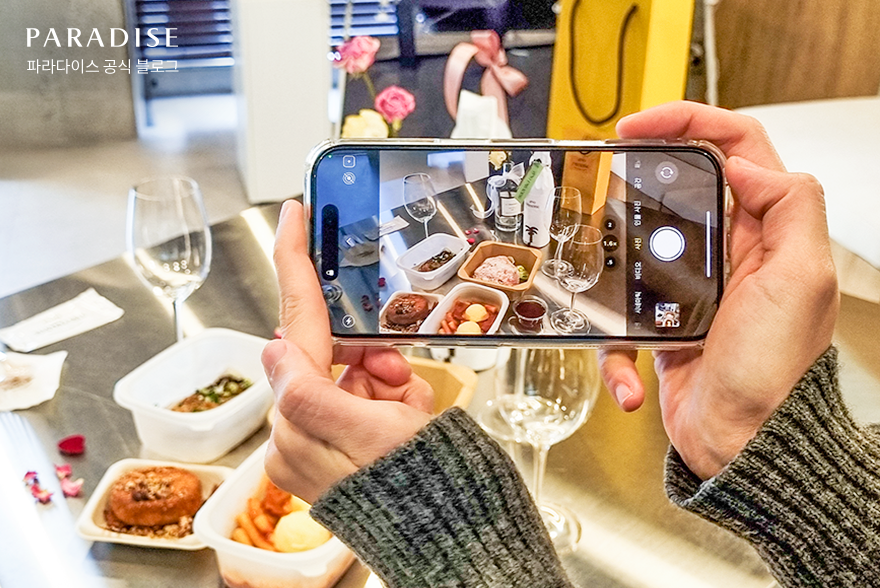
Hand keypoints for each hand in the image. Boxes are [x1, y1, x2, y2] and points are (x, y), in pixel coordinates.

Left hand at [262, 200, 433, 503]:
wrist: (453, 538)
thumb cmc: (416, 493)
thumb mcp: (368, 435)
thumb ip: (309, 391)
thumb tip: (272, 350)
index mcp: (300, 420)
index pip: (293, 326)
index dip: (293, 264)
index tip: (293, 216)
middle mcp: (304, 428)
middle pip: (330, 350)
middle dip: (371, 352)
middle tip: (400, 374)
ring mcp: (327, 436)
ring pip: (358, 370)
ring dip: (392, 379)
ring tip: (413, 410)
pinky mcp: (349, 442)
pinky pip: (371, 396)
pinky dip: (397, 398)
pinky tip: (412, 421)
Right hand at [599, 101, 838, 479]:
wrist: (744, 446)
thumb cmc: (775, 373)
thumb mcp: (801, 280)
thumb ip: (790, 208)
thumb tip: (748, 164)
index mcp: (767, 232)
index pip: (734, 149)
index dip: (687, 122)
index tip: (637, 127)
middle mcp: (730, 253)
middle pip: (677, 189)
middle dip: (636, 181)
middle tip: (598, 179)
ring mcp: (691, 288)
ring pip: (637, 248)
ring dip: (611, 265)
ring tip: (595, 277)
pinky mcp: (661, 325)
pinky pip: (622, 321)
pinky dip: (616, 350)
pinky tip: (628, 374)